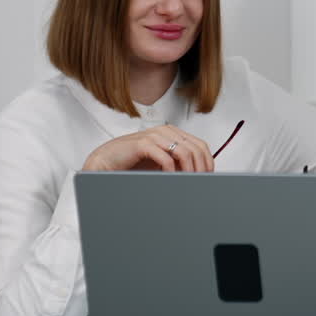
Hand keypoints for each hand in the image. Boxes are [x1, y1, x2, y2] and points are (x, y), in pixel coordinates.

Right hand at [82, 125, 213, 172]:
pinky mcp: (143, 144)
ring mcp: (154, 136)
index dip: (207, 162)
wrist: (107, 160)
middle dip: (200, 169)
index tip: (208, 177)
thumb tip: (198, 176)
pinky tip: (170, 179)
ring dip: (188, 171)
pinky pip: (166, 158)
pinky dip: (172, 171)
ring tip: (186, 183)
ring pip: (184, 152)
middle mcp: (166, 132)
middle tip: (199, 183)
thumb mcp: (162, 162)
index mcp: (172, 133)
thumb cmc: (133, 162)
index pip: (200, 145)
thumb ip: (178, 164)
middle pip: (195, 149)